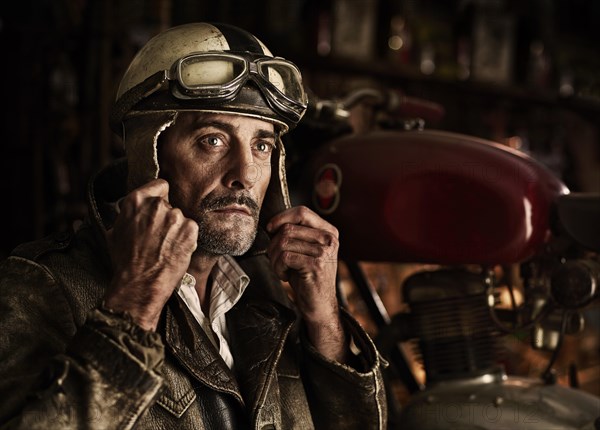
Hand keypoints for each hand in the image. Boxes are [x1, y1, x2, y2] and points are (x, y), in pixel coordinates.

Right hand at [104, 179, 197, 330]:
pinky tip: (174, 250)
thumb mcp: (116, 230)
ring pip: (180, 218)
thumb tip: (134, 208)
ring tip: (164, 246)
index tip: (159, 205)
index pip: (160, 185)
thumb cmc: (125, 261)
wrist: (139, 283)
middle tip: (158, 235)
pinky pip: (190, 229)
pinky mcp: (190, 229)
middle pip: (170, 204)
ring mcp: (175, 216)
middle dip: (166, 217)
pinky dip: (186, 238)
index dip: (160, 195)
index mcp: (136, 200)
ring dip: (176, 229)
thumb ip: (130, 213)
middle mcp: (157, 205)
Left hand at [267, 206, 347, 361]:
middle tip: (276, 259)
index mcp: (329, 231)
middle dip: (274, 244)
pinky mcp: (316, 265)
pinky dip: (278, 268)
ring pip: (284, 242)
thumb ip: (296, 234)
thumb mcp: (305, 250)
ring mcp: (324, 252)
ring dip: (274, 258)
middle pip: (288, 228)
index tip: (270, 229)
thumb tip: (271, 223)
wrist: (319, 305)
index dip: (282, 218)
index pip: (302, 212)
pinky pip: (285, 257)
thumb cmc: (308, 277)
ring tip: (282, 269)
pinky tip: (285, 276)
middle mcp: (329, 239)